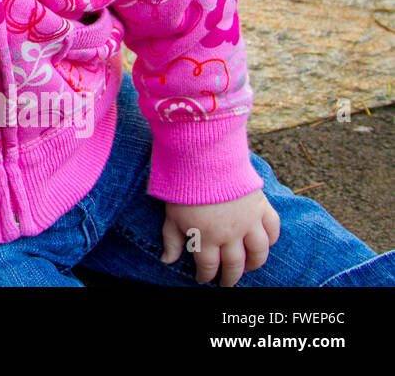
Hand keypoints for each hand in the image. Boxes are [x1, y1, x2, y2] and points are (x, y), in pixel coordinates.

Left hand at [161, 190, 280, 285]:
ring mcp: (249, 221)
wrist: (204, 158)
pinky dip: (272, 239)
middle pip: (235, 265)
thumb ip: (172, 240)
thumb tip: (166, 261)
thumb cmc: (184, 187)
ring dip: (254, 264)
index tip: (202, 279)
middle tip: (226, 282)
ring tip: (247, 267)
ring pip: (259, 253)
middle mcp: (231, 234)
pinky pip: (273, 229)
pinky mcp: (261, 206)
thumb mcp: (171, 215)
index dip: (205, 276)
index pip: (209, 266)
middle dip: (230, 277)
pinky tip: (265, 243)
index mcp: (206, 237)